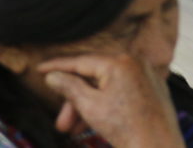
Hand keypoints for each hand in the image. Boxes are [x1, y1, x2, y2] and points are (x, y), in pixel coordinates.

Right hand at [40, 53, 184, 147]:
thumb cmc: (126, 129)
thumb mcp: (90, 107)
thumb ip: (69, 87)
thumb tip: (53, 75)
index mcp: (119, 61)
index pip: (81, 61)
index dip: (57, 66)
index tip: (40, 68)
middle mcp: (134, 62)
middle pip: (94, 77)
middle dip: (74, 101)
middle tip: (61, 123)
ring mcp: (146, 75)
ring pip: (108, 86)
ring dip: (89, 107)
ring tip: (75, 130)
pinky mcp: (153, 90)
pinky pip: (123, 91)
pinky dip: (107, 105)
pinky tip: (94, 124)